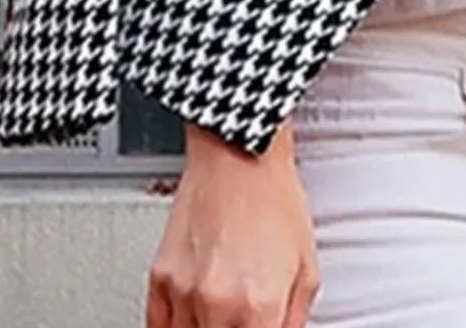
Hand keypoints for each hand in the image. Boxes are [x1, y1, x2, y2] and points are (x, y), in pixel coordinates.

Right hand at [146, 118, 319, 327]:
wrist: (239, 154)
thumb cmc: (273, 199)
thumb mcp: (306, 267)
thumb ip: (294, 320)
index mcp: (259, 307)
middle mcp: (217, 304)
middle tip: (244, 319)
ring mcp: (183, 293)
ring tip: (223, 314)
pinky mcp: (159, 278)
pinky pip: (159, 327)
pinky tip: (194, 318)